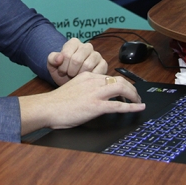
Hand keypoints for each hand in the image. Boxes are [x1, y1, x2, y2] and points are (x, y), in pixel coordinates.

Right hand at [19, 72, 145, 132]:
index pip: (110, 76)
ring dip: (134, 95)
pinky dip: (132, 106)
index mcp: (87, 76)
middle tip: (136, 96)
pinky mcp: (96, 106)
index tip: (126, 90)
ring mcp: (95, 93)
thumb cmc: (56, 103)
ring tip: (138, 101)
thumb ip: (85, 89)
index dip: (122, 83)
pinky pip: (119, 105)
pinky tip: (138, 108)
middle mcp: (93, 81)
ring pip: (122, 88)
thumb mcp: (73, 88)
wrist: (47, 108)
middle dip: (131, 88)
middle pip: (119, 80)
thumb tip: (94, 96)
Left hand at [47, 38, 106, 85]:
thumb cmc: (63, 71)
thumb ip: (52, 59)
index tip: (61, 71)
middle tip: (69, 75)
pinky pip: (97, 71)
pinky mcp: (103, 64)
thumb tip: (59, 58)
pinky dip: (89, 78)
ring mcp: (96, 55)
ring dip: (79, 75)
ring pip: (87, 66)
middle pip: (77, 60)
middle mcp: (87, 46)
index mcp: (74, 43)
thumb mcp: (53, 65)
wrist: (72, 81)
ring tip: (76, 76)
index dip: (62, 66)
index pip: (66, 54)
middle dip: (70, 71)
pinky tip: (85, 78)